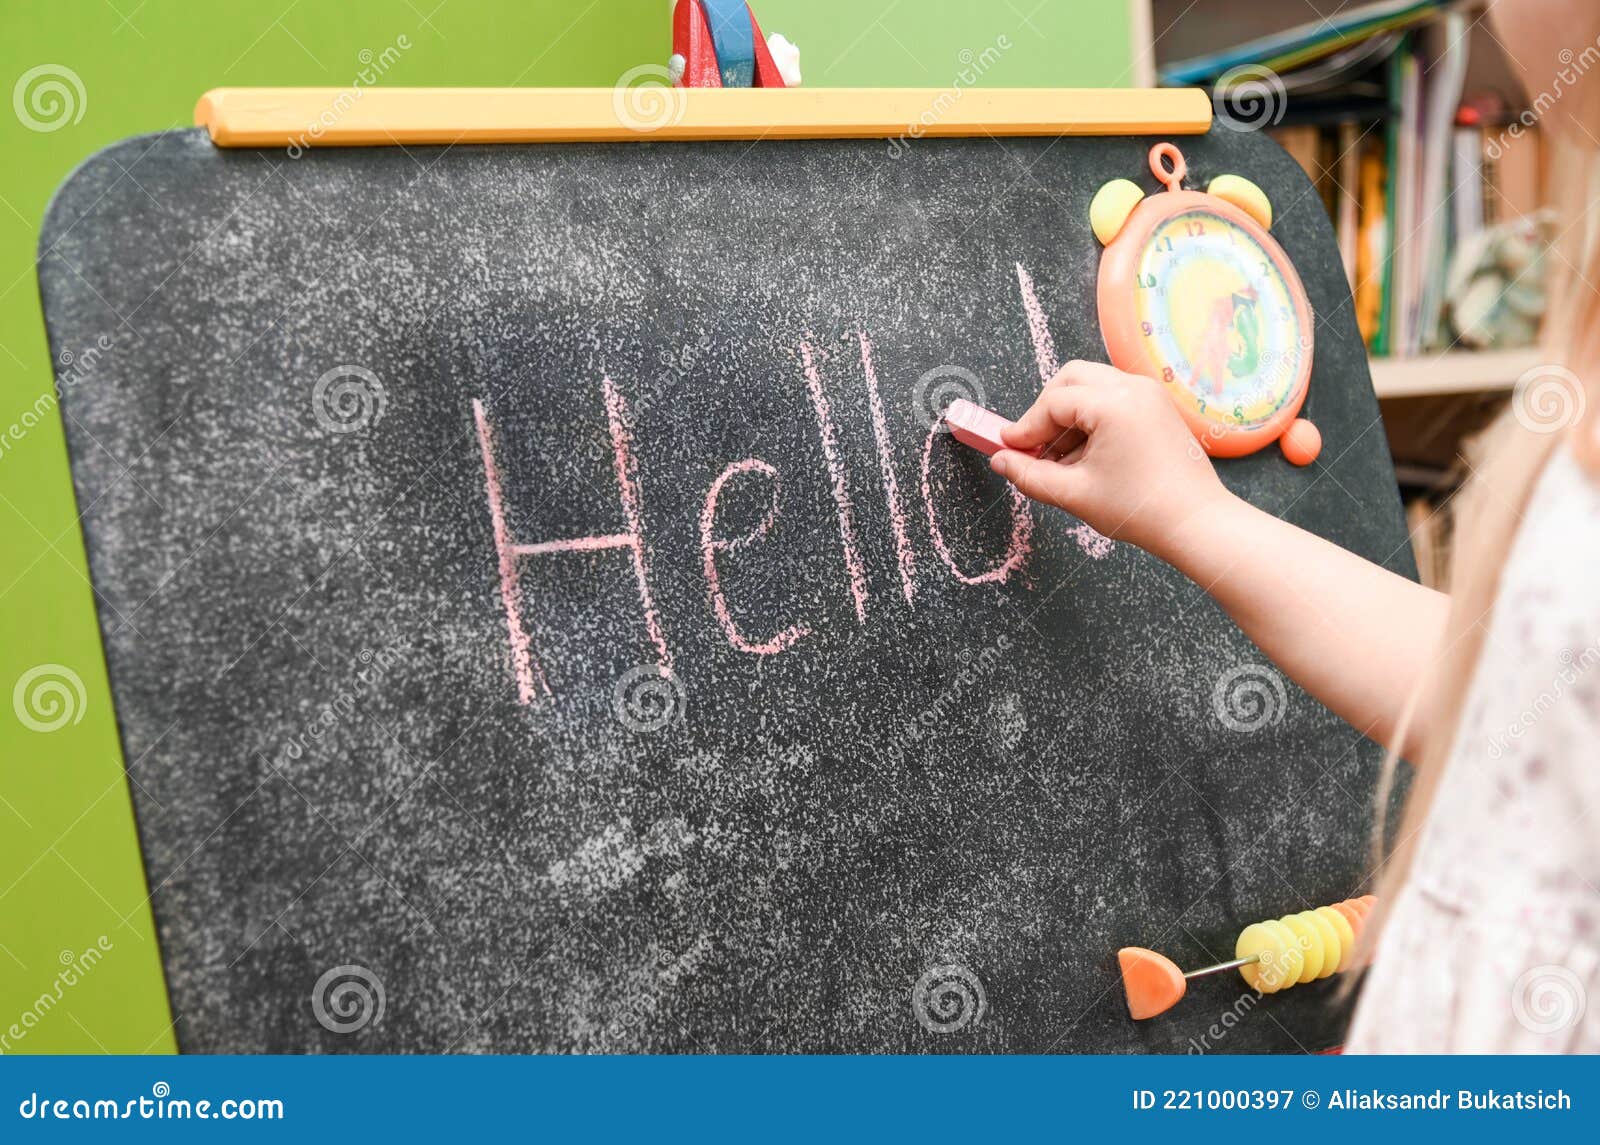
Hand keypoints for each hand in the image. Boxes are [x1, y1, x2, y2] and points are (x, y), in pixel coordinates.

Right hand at [990, 360, 1232, 557]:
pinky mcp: (1158, 408)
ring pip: (1092, 387)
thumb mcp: (1074, 494)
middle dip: (1046, 411)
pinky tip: (1084, 457)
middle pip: (1071, 379)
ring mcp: (1149, 395)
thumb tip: (1000, 460)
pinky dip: (1092, 420)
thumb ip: (1029, 474)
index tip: (1008, 449)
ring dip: (1068, 416)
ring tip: (1059, 460)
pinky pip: (1113, 400)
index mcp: (1113, 404)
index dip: (1025, 428)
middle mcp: (1133, 388)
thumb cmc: (1141, 509)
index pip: (1052, 403)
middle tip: (1033, 446)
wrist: (1195, 522)